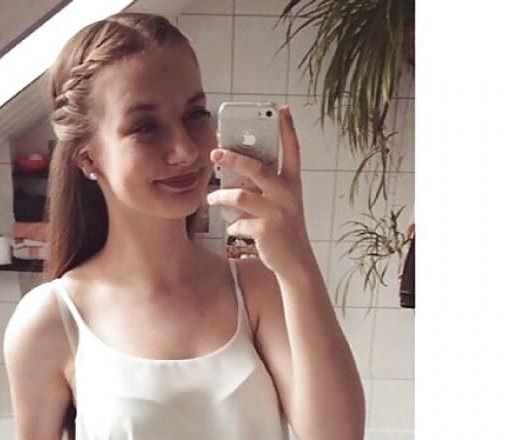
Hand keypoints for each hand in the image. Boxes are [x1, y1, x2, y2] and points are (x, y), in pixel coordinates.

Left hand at [206, 105, 312, 275]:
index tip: (282, 109)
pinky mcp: (266, 231)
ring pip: (240, 196)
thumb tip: (236, 173)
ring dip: (221, 196)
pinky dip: (233, 225)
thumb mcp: (282, 203)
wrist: (295, 262)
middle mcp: (287, 195)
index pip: (292, 151)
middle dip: (233, 159)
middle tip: (215, 152)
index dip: (288, 129)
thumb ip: (266, 187)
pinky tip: (233, 228)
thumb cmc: (284, 228)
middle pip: (257, 169)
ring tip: (211, 197)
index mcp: (292, 184)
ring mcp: (277, 213)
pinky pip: (239, 223)